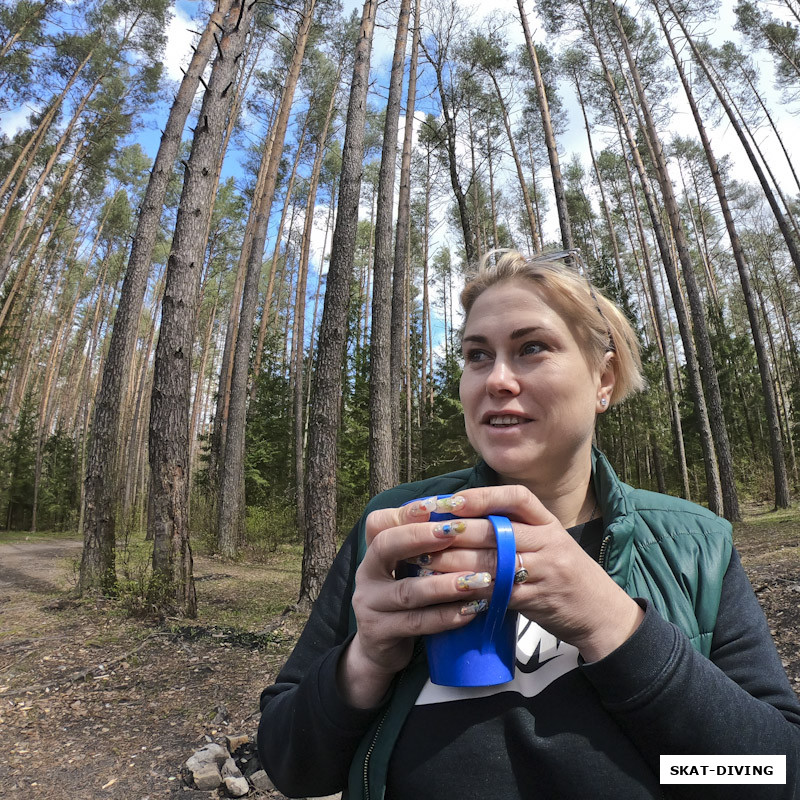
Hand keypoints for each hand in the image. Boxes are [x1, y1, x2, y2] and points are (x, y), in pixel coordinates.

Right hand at [339, 498, 493, 706]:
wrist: (381, 649)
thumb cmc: (405, 599)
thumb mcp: (409, 570)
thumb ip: (426, 548)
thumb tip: (463, 518)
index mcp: (373, 552)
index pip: (380, 523)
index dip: (406, 513)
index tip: (436, 504)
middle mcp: (366, 573)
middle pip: (385, 546)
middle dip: (421, 537)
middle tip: (456, 532)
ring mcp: (369, 604)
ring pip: (407, 591)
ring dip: (445, 585)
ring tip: (478, 580)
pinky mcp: (379, 633)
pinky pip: (416, 623)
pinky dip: (446, 617)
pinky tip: (471, 611)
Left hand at [416, 485, 644, 662]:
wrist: (601, 613)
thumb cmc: (563, 574)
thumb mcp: (546, 543)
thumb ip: (513, 530)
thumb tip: (460, 519)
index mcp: (548, 522)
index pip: (516, 498)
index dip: (482, 496)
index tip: (450, 500)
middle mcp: (548, 540)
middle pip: (496, 529)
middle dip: (455, 530)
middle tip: (422, 532)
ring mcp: (545, 570)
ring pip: (493, 561)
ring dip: (455, 562)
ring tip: (424, 561)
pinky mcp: (538, 599)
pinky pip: (500, 592)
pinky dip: (473, 591)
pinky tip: (449, 590)